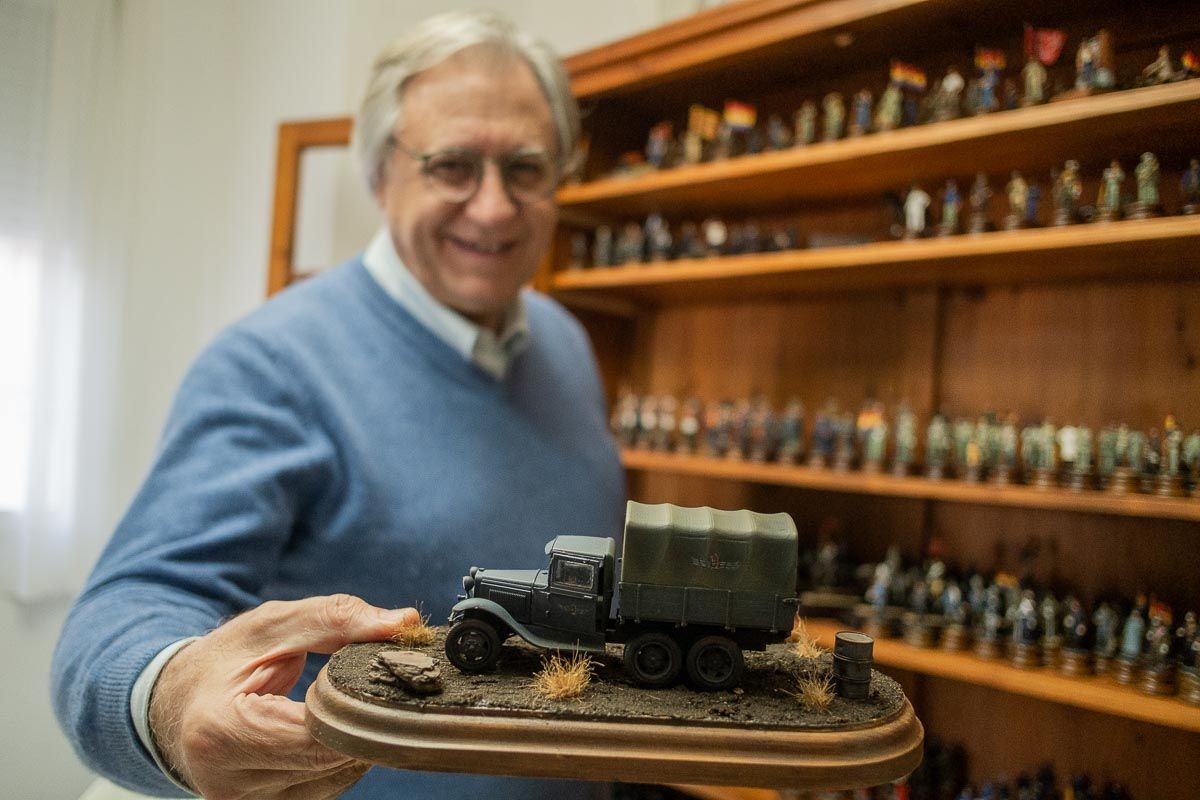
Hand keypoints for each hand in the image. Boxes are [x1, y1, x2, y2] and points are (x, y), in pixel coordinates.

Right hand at [149, 594, 418, 799]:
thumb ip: (337, 620)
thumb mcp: (273, 626)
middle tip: (380, 683)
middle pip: (331, 760)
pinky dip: (342, 756)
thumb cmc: (225, 660)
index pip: (316, 734)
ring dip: (357, 740)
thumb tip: (402, 623)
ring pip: (338, 778)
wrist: (179, 703)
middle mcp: (229, 782)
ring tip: (350, 703)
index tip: (380, 675)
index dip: (356, 705)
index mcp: (220, 732)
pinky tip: (335, 728)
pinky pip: (328, 787)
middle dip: (364, 720)